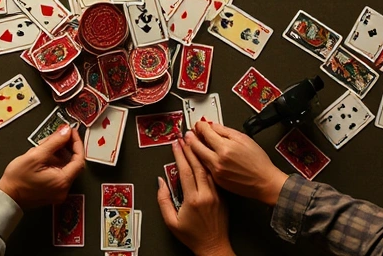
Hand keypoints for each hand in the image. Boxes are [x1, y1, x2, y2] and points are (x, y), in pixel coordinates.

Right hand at [0, 125, 85, 209]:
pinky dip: (54, 162)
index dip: (76, 143)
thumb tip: (65, 132)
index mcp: (62, 181)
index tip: (71, 132)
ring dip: (59, 154)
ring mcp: (58, 192)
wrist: (6, 197)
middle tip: (59, 135)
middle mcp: (63, 189)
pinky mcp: (52, 192)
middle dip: (66, 147)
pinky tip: (44, 156)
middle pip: (72, 163)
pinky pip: (59, 173)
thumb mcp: (35, 155)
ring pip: (65, 167)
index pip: (79, 159)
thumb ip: (54, 142)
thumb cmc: (17, 180)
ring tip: (45, 146)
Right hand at [158, 139, 233, 255]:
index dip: (180, 155)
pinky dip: (210, 164)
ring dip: (201, 154)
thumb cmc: (192, 236)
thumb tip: (160, 182)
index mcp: (193, 199)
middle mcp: (206, 194)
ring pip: (208, 169)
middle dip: (191, 148)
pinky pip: (215, 176)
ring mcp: (216, 194)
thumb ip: (163, 200)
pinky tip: (206, 158)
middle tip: (185, 136)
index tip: (176, 144)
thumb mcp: (171, 222)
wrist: (214, 246)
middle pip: (198, 165)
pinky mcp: (222, 196)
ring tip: (196, 142)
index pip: (185, 170)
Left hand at [186, 122, 287, 206]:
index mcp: (224, 148)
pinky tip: (202, 155)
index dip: (200, 126)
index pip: (206, 132)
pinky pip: (204, 167)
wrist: (264, 182)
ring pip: (198, 157)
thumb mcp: (244, 139)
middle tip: (190, 132)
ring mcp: (215, 172)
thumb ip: (226, 131)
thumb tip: (213, 126)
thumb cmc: (258, 162)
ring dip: (193, 148)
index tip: (199, 124)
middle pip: (196, 145)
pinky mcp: (216, 180)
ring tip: (192, 142)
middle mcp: (217, 161)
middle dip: (191, 137)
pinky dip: (201, 159)